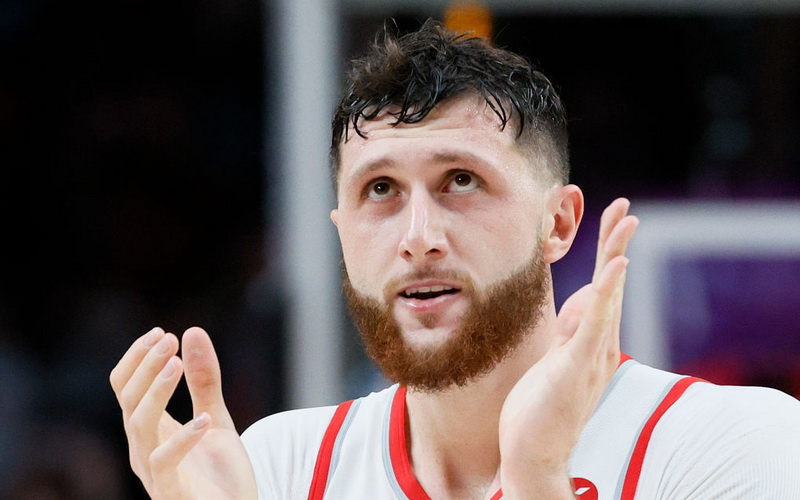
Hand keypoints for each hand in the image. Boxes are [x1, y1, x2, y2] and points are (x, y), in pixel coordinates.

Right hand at [110, 327, 256, 498]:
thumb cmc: (219, 473)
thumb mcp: (214, 418)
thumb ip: (204, 381)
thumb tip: (193, 331)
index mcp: (149, 429)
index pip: (125, 387)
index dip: (137, 358)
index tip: (161, 332)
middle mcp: (143, 448)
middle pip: (129, 400)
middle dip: (146, 366)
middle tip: (168, 340)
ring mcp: (153, 471)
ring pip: (139, 426)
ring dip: (156, 392)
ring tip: (175, 365)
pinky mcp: (171, 493)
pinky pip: (165, 462)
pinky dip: (182, 438)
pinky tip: (203, 419)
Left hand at [498, 198, 638, 497]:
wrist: (534, 452)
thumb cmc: (540, 408)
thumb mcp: (555, 360)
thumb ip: (570, 331)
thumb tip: (582, 299)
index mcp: (592, 342)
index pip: (602, 288)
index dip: (607, 253)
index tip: (612, 221)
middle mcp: (600, 345)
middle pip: (611, 284)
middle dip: (616, 244)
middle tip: (624, 208)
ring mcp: (592, 355)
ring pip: (608, 295)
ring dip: (616, 255)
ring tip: (626, 222)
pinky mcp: (579, 365)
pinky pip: (595, 323)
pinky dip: (607, 292)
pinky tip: (616, 265)